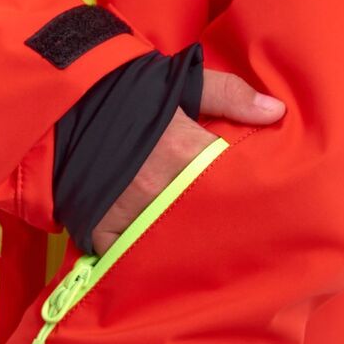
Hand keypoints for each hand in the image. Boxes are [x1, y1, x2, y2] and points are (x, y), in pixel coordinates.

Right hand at [91, 69, 285, 254]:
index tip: (259, 215)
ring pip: (166, 245)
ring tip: (196, 258)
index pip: (229, 187)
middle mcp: (160, 190)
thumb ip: (230, 96)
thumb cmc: (128, 93)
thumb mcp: (182, 84)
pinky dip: (137, 258)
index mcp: (186, 154)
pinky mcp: (101, 228)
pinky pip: (125, 255)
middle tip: (234, 245)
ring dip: (179, 250)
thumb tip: (277, 112)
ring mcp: (129, 213)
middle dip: (217, 234)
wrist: (66, 104)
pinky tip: (152, 260)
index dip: (244, 202)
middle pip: (202, 225)